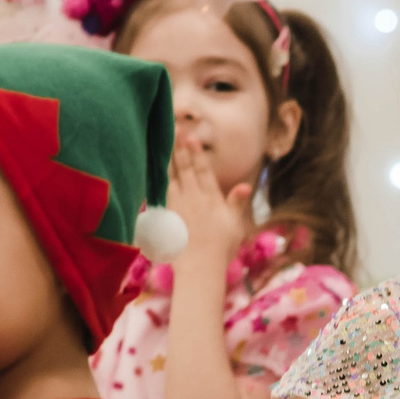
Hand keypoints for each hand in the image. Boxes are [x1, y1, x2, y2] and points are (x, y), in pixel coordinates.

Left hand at [166, 135, 249, 263]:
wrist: (199, 267)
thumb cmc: (220, 249)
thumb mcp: (234, 226)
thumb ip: (235, 203)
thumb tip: (245, 186)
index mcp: (211, 199)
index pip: (203, 171)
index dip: (196, 154)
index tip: (191, 138)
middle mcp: (194, 199)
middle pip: (186, 169)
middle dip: (180, 149)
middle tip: (174, 131)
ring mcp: (178, 206)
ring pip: (171, 177)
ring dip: (168, 159)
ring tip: (163, 144)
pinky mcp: (167, 215)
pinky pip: (160, 192)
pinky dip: (158, 179)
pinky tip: (154, 170)